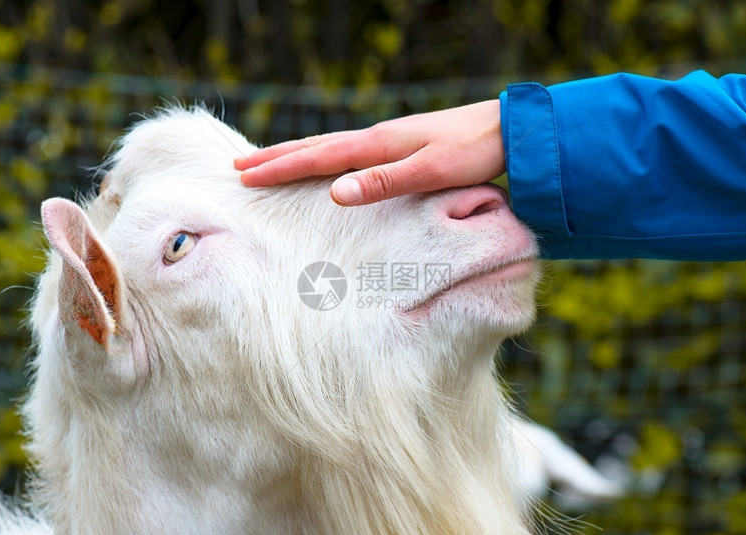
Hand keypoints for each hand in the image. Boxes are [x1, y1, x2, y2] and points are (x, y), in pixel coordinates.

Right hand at [234, 100, 504, 205]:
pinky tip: (322, 162)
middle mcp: (376, 138)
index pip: (317, 157)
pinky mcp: (397, 145)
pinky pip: (346, 150)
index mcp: (377, 145)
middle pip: (314, 147)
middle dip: (275, 157)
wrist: (506, 130)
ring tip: (267, 161)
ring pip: (327, 146)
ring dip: (294, 154)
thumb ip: (382, 183)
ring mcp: (385, 139)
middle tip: (239, 167)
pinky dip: (321, 155)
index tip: (247, 177)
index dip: (280, 167)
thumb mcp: (429, 172)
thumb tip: (335, 193)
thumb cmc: (471, 153)